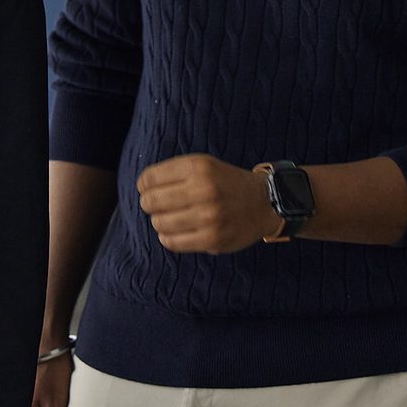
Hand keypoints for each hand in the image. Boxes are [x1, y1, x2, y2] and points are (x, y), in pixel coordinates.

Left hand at [137, 153, 277, 253]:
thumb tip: (142, 188)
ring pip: (159, 223)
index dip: (143, 185)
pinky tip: (175, 232)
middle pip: (150, 201)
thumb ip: (174, 172)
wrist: (264, 202)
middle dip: (148, 204)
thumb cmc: (226, 182)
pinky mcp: (212, 239)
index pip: (150, 178)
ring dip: (159, 222)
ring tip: (168, 219)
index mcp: (198, 167)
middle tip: (156, 206)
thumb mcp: (204, 164)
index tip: (147, 189)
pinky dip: (167, 238)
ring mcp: (208, 216)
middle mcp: (203, 190)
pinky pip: (172, 242)